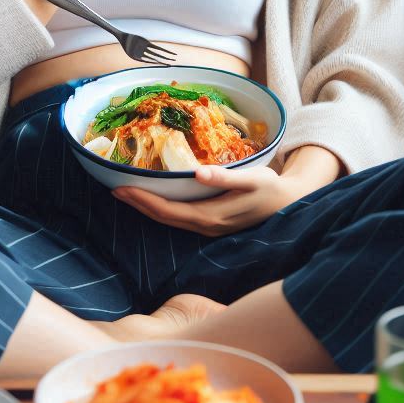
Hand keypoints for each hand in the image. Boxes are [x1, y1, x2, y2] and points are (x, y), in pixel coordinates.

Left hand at [111, 165, 311, 237]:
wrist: (289, 204)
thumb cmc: (270, 187)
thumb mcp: (251, 179)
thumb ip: (225, 178)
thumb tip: (198, 174)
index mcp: (211, 217)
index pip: (168, 211)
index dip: (143, 201)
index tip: (121, 188)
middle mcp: (205, 227)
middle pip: (163, 217)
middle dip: (138, 204)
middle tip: (114, 190)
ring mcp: (207, 228)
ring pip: (169, 221)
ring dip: (146, 208)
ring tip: (126, 194)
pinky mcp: (210, 224)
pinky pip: (178, 219)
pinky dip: (161, 209)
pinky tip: (152, 199)